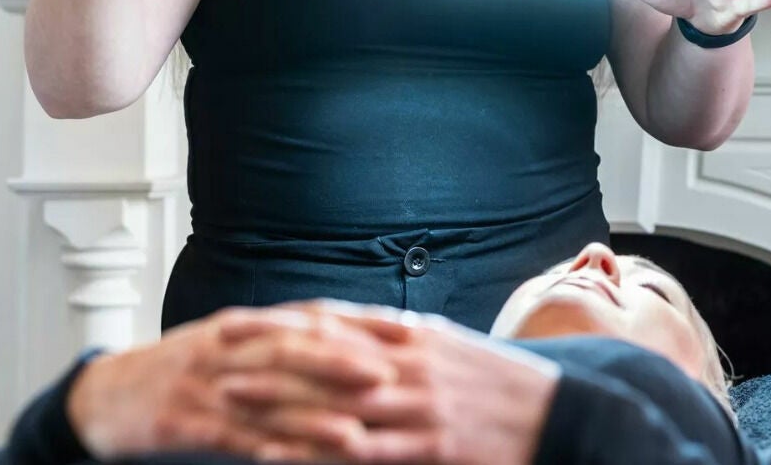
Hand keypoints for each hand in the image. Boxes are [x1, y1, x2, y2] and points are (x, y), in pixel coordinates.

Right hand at [66, 306, 392, 461]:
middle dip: (341, 361)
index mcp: (248, 324)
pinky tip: (290, 461)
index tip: (405, 332)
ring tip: (354, 434)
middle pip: (291, 348)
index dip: (360, 322)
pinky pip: (227, 436)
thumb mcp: (235, 343)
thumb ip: (288, 339)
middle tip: (387, 376)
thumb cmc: (183, 370)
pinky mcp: (180, 421)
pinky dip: (260, 449)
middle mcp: (230, 345)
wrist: (105, 394)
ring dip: (310, 416)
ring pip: (264, 397)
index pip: (314, 315)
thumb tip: (356, 339)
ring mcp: (204, 383)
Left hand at [222, 304, 559, 464]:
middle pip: (322, 355)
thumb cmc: (501, 384)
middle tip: (213, 355)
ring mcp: (418, 405)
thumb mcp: (451, 347)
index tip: (236, 320)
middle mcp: (409, 363)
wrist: (557, 415)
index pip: (333, 321)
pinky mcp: (429, 447)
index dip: (280, 320)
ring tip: (228, 400)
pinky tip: (280, 456)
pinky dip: (317, 452)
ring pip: (333, 400)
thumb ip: (402, 339)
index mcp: (413, 336)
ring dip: (276, 400)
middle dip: (263, 355)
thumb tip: (357, 329)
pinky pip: (362, 450)